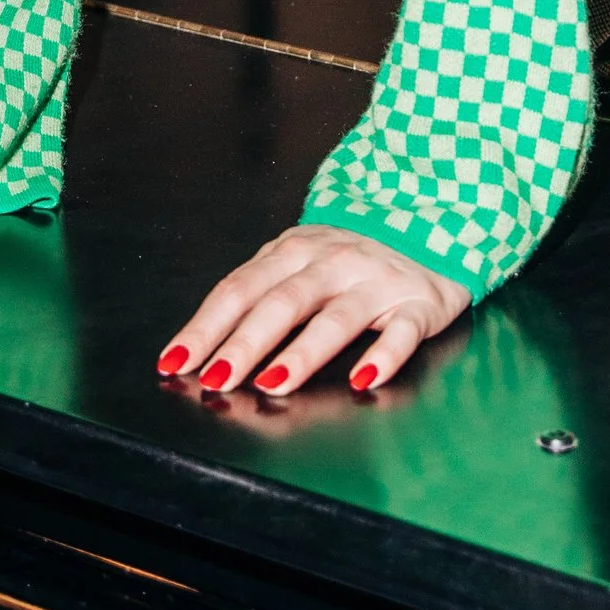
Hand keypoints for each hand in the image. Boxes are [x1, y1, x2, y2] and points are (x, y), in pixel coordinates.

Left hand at [158, 226, 467, 399]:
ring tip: (273, 383)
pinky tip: (364, 379)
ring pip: (337, 318)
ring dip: (303, 352)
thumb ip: (259, 296)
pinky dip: (384, 355)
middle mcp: (333, 262)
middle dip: (245, 343)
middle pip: (282, 303)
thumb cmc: (351, 259)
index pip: (240, 290)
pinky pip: (402, 332)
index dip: (206, 326)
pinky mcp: (419, 304)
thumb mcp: (300, 262)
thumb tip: (202, 348)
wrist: (433, 225)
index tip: (176, 362)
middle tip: (216, 380)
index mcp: (293, 251)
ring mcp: (377, 282)